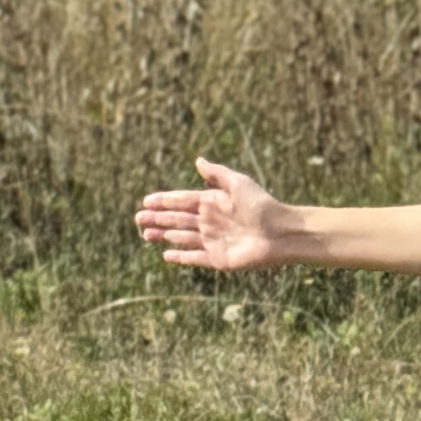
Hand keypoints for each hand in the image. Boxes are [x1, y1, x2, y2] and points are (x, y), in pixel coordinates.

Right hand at [137, 158, 296, 271]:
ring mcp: (214, 241)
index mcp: (214, 202)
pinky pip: (195, 258)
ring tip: (145, 234)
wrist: (282, 234)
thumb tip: (198, 160)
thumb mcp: (239, 184)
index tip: (146, 201)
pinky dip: (181, 257)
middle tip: (138, 218)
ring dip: (163, 236)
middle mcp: (211, 221)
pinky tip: (166, 255)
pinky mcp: (219, 259)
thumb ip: (217, 174)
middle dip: (158, 219)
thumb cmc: (263, 206)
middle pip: (178, 220)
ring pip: (182, 237)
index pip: (183, 201)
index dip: (164, 201)